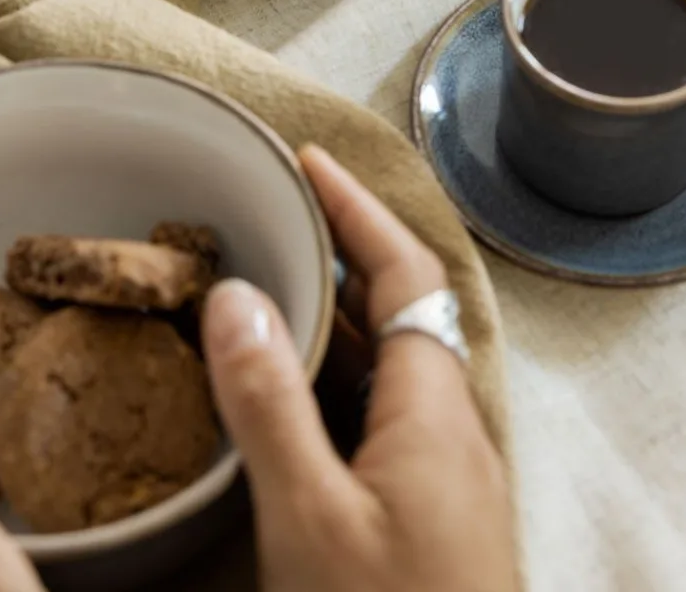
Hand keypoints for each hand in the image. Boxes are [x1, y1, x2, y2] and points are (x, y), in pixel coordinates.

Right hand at [201, 144, 515, 591]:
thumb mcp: (311, 522)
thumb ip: (271, 405)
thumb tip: (236, 296)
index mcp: (435, 410)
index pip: (403, 272)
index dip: (356, 209)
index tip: (305, 162)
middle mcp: (448, 428)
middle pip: (401, 309)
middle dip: (340, 252)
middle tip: (271, 219)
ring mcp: (440, 474)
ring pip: (387, 364)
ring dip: (333, 317)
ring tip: (264, 287)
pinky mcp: (424, 514)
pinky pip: (376, 414)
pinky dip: (331, 379)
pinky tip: (285, 394)